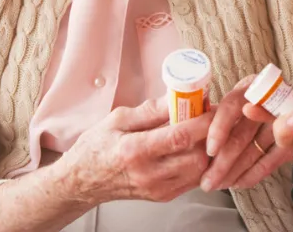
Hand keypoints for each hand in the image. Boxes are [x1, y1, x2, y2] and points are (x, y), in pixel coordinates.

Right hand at [55, 97, 212, 204]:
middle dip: (208, 136)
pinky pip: (193, 180)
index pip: (180, 137)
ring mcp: (157, 189)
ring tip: (200, 132)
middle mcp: (148, 174)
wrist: (82, 181)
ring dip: (206, 150)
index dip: (202, 122)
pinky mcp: (162, 196)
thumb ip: (151, 110)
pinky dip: (199, 163)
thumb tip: (178, 96)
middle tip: (207, 118)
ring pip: (199, 171)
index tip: (210, 107)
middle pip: (196, 157)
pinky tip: (192, 148)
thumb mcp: (118, 119)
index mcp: (135, 151)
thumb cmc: (97, 147)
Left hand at [200, 75, 292, 191]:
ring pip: (253, 152)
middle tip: (206, 182)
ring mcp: (285, 120)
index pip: (232, 106)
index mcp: (251, 85)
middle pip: (241, 135)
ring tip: (217, 185)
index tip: (209, 150)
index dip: (219, 128)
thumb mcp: (237, 99)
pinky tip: (238, 183)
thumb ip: (215, 111)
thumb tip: (187, 126)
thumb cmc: (255, 102)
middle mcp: (269, 99)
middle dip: (222, 163)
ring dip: (234, 172)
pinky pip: (269, 162)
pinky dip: (253, 174)